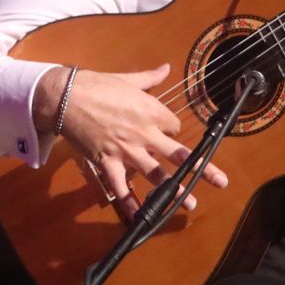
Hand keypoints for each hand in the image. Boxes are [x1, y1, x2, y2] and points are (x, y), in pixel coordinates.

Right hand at [37, 63, 229, 218]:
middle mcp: (144, 133)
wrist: (64, 96)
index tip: (166, 133)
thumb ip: (150, 78)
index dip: (173, 131)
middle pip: (179, 153)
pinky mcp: (107, 161)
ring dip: (174, 190)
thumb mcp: (126, 79)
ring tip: (190, 203)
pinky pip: (120, 186)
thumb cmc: (95, 84)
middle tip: (220, 182)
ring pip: (156, 174)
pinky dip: (129, 202)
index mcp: (151, 110)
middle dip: (201, 168)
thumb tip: (166, 67)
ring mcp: (127, 150)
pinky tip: (139, 216)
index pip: (175, 126)